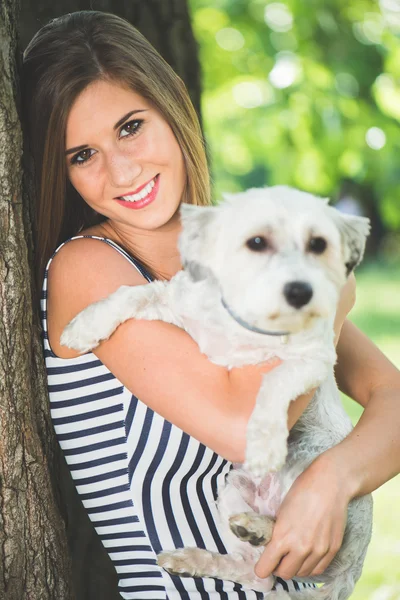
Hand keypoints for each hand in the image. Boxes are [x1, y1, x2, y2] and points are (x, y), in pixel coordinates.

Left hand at [254, 452, 351, 579]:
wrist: (330, 484)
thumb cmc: (302, 491)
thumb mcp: (281, 511)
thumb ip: (277, 532)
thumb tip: (272, 547)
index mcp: (283, 537)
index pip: (266, 568)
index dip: (262, 568)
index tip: (262, 565)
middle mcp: (301, 548)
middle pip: (284, 573)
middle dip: (278, 567)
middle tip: (278, 558)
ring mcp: (318, 551)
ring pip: (302, 574)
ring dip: (295, 567)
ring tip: (293, 556)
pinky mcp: (332, 549)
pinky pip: (318, 570)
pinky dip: (309, 567)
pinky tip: (306, 557)